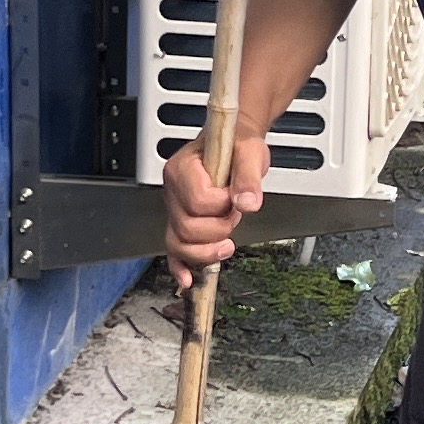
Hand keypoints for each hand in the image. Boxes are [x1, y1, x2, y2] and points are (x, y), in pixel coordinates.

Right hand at [161, 128, 268, 278]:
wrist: (232, 144)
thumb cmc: (236, 144)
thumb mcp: (250, 152)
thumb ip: (249, 176)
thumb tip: (247, 202)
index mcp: (183, 169)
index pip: (199, 200)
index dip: (222, 204)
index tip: (234, 194)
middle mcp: (173, 191)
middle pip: (188, 227)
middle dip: (218, 228)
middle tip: (234, 213)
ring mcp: (175, 209)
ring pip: (179, 243)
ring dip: (207, 250)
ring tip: (226, 243)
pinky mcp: (180, 223)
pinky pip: (173, 250)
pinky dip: (180, 265)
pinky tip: (187, 278)